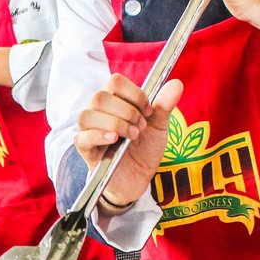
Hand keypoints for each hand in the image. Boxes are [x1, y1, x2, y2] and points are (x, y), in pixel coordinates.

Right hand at [75, 73, 185, 210]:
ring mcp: (89, 130)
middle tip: (141, 127)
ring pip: (88, 115)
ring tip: (132, 136)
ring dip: (115, 124)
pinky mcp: (85, 150)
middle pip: (100, 97)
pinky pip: (82, 137)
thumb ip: (164, 105)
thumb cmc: (145, 148)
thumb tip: (177, 83)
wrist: (140, 177)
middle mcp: (98, 112)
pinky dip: (98, 136)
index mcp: (115, 101)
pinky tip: (114, 139)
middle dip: (127, 111)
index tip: (148, 111)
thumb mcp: (159, 126)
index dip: (134, 94)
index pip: (115, 82)